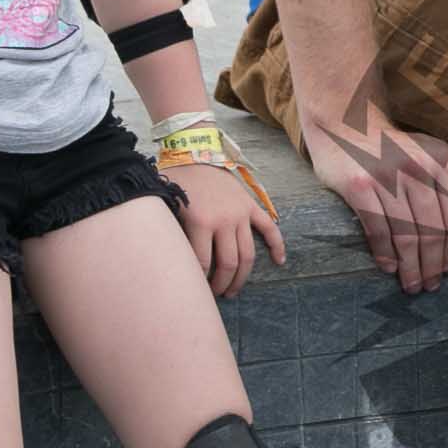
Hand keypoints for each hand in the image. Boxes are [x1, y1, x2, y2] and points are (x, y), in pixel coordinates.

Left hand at [174, 169, 287, 300]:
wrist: (194, 152)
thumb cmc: (176, 181)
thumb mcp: (168, 207)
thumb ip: (172, 233)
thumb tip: (171, 262)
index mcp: (200, 222)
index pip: (203, 264)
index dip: (200, 282)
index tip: (196, 291)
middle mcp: (223, 220)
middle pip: (229, 263)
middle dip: (223, 284)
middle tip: (216, 295)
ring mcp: (240, 213)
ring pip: (247, 254)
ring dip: (242, 276)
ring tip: (233, 290)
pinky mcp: (251, 206)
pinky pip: (268, 228)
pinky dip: (277, 245)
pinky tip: (279, 262)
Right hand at [306, 108, 447, 291]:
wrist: (348, 125)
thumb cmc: (399, 147)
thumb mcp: (439, 151)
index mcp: (442, 162)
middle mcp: (418, 169)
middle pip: (433, 231)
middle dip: (434, 265)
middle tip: (431, 285)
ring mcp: (387, 177)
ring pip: (407, 235)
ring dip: (411, 268)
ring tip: (412, 286)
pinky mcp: (359, 186)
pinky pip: (377, 229)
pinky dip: (385, 254)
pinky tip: (389, 268)